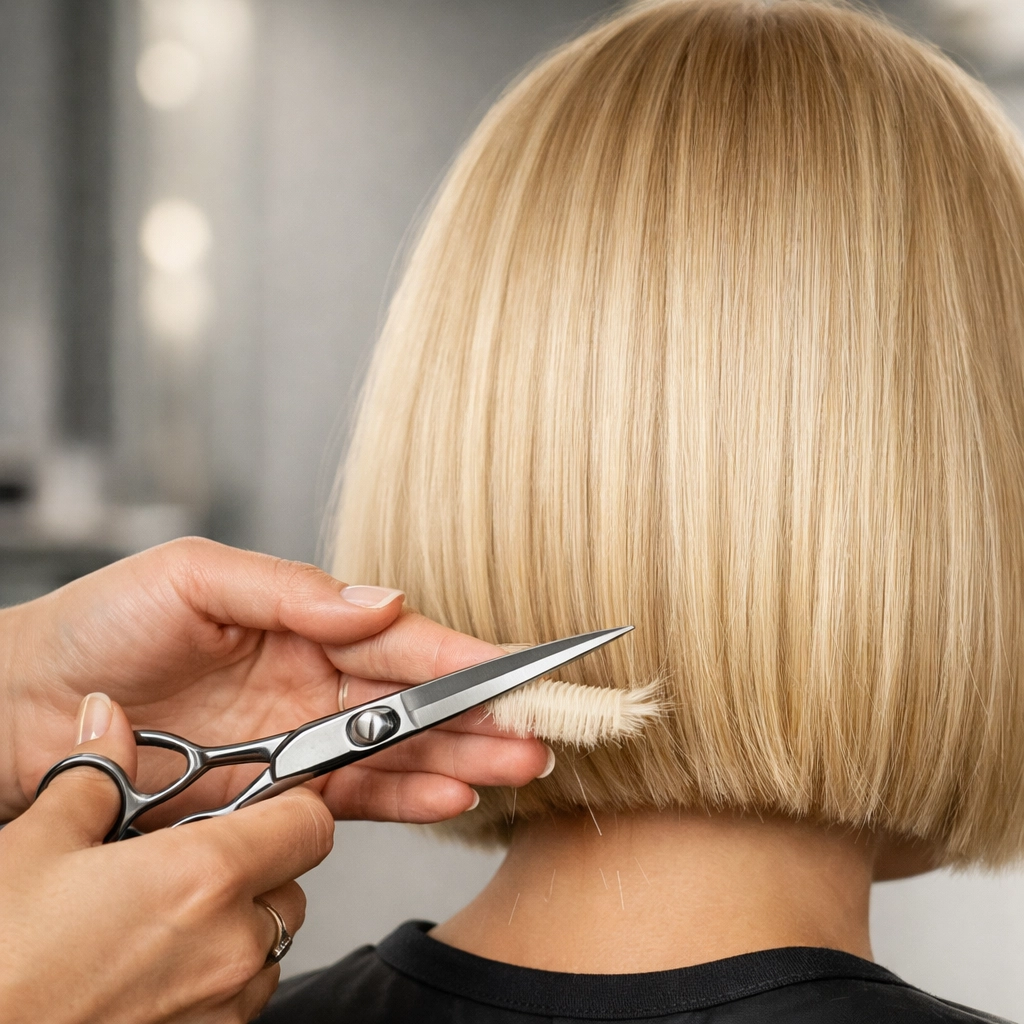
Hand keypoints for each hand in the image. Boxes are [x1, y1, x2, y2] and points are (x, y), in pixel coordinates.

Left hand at [0, 538, 549, 825]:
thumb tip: (381, 599)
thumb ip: (292, 592)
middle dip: (483, 714)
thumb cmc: (100, 625)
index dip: (464, 653)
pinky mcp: (276, 795)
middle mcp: (314, 682)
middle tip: (543, 728)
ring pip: (400, 752)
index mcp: (304, 623)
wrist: (22, 707)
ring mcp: (300, 740)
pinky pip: (355, 799)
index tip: (521, 663)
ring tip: (519, 767)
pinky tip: (452, 796)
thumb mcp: (192, 578)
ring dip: (462, 759)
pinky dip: (407, 798)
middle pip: (416, 701)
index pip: (401, 640)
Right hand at [0, 695, 332, 1023]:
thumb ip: (96, 776)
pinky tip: (153, 961)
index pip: (309, 824)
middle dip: (255, 864)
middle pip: (291, 884)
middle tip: (190, 857)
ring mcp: (219, 1006)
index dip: (291, 803)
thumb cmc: (0, 965)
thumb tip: (108, 725)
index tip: (265, 798)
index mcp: (204, 879)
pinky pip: (239, 996)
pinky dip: (215, 974)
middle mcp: (228, 946)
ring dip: (237, 923)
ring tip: (162, 915)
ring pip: (269, 944)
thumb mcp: (40, 844)